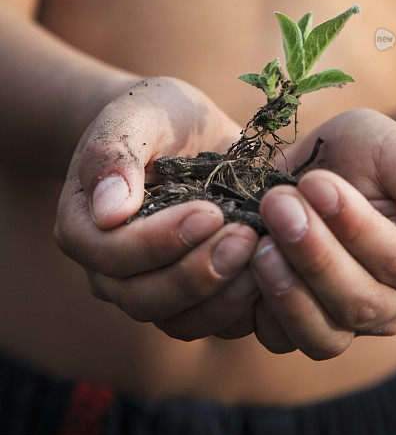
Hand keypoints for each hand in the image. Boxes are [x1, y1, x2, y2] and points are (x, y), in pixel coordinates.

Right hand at [55, 77, 259, 340]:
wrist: (182, 128)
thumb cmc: (153, 115)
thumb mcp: (134, 114)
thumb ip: (114, 154)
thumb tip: (108, 212)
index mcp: (84, 226)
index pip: (113, 254)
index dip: (161, 241)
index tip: (210, 211)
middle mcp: (109, 270)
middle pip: (144, 298)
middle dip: (198, 273)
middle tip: (246, 238)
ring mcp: (149, 287)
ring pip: (178, 320)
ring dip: (222, 298)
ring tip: (264, 257)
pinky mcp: (190, 296)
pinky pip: (209, 320)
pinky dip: (241, 306)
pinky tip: (273, 273)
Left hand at [250, 109, 395, 358]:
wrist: (334, 164)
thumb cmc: (375, 154)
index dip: (355, 226)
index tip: (318, 184)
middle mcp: (389, 304)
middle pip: (356, 303)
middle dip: (313, 254)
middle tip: (277, 203)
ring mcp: (343, 321)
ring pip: (321, 334)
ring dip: (286, 290)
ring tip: (260, 242)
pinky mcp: (295, 324)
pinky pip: (278, 337)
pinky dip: (257, 307)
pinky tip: (243, 261)